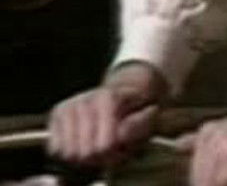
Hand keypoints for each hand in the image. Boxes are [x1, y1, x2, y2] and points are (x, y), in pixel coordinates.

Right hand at [47, 62, 165, 165]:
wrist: (124, 91)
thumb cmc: (136, 109)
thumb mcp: (149, 116)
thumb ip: (139, 126)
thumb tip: (120, 134)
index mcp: (107, 98)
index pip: (104, 145)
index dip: (114, 154)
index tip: (121, 150)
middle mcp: (84, 99)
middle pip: (85, 152)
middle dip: (100, 157)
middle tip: (110, 151)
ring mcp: (67, 106)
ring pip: (68, 153)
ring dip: (84, 156)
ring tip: (97, 146)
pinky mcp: (56, 114)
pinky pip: (55, 149)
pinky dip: (68, 152)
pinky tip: (82, 144)